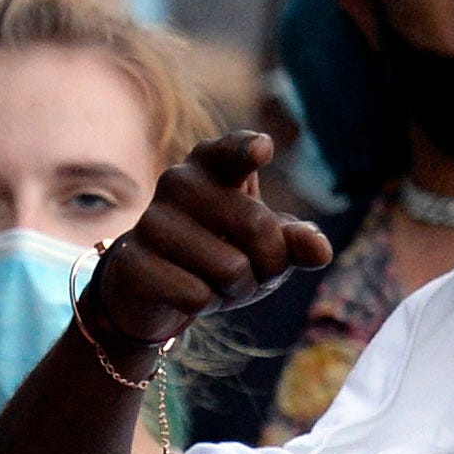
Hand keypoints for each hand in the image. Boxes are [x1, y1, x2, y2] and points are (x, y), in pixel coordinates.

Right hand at [85, 131, 329, 351]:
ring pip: (230, 270)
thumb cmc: (220, 252)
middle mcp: (178, 182)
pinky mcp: (132, 261)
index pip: (231, 151)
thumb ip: (296, 241)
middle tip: (252, 269)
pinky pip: (196, 296)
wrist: (153, 287)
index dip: (247, 150)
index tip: (262, 150)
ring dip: (236, 289)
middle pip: (257, 227)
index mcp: (212, 164)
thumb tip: (320, 249)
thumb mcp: (265, 246)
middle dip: (270, 263)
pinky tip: (186, 292)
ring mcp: (152, 220)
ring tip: (215, 280)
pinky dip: (205, 304)